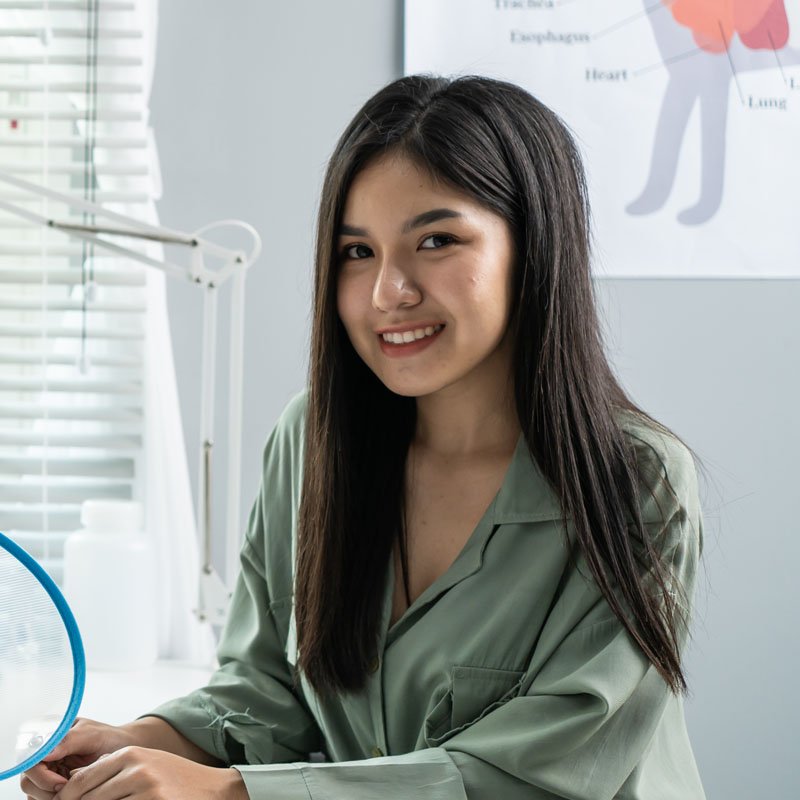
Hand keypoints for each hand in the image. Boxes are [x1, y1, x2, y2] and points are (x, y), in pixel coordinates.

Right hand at [20, 717, 134, 799]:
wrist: (123, 747)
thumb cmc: (107, 737)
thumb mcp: (91, 734)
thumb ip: (69, 740)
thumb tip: (46, 752)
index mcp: (48, 738)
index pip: (29, 760)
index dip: (40, 775)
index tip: (62, 783)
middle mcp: (43, 756)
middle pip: (28, 781)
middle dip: (46, 791)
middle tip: (70, 792)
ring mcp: (47, 772)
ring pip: (33, 794)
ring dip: (51, 797)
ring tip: (76, 794)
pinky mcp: (53, 786)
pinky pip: (43, 798)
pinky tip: (75, 796)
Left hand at [52, 747, 247, 799]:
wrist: (213, 789)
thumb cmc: (175, 779)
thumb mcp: (146, 764)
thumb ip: (114, 770)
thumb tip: (73, 785)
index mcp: (130, 754)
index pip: (81, 780)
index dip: (67, 798)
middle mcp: (136, 768)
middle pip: (88, 797)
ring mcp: (146, 788)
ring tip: (119, 799)